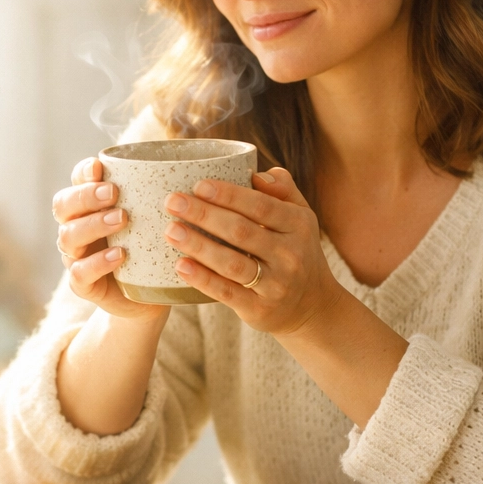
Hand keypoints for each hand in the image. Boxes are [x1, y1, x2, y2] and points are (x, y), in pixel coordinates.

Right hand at [53, 157, 168, 321]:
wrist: (151, 296)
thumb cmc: (152, 249)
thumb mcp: (156, 220)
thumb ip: (158, 197)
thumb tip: (189, 167)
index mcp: (91, 206)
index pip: (77, 180)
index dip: (83, 172)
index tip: (99, 166)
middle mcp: (77, 227)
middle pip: (63, 204)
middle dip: (85, 195)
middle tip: (113, 193)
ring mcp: (76, 256)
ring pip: (68, 236)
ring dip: (93, 224)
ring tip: (122, 219)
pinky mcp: (83, 284)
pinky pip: (80, 272)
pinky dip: (98, 263)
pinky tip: (120, 255)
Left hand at [162, 167, 342, 337]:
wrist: (312, 305)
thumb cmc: (296, 249)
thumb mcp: (301, 216)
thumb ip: (282, 189)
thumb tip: (255, 174)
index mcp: (298, 225)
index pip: (261, 206)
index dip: (229, 195)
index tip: (198, 185)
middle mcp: (289, 255)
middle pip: (241, 231)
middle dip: (204, 215)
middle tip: (172, 202)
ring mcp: (275, 285)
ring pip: (232, 263)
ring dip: (198, 246)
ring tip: (170, 231)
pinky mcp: (259, 309)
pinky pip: (227, 293)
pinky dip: (203, 279)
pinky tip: (180, 265)